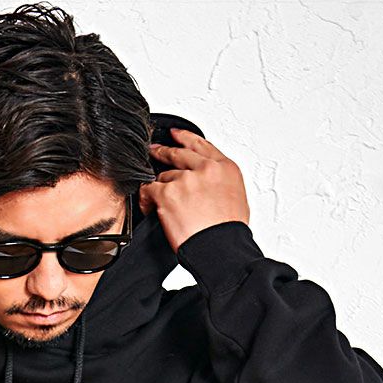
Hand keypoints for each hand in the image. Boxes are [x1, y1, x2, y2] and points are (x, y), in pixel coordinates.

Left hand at [140, 128, 249, 250]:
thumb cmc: (228, 232)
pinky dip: (146, 199)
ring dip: (159, 189)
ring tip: (160, 204)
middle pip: (178, 154)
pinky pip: (148, 190)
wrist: (219, 248)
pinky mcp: (168, 193)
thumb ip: (221, 183)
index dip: (185, 137)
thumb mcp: (237, 198)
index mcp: (225, 168)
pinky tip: (148, 206)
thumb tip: (211, 185)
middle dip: (163, 152)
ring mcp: (186, 180)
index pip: (201, 145)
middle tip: (153, 151)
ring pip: (163, 176)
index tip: (175, 134)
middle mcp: (205, 169)